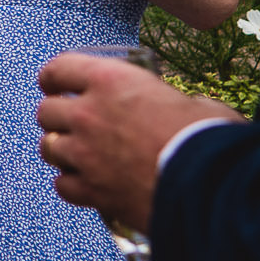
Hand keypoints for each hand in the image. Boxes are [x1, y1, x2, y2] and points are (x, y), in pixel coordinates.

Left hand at [37, 53, 240, 234]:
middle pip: (46, 111)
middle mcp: (89, 115)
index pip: (58, 69)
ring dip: (62, 150)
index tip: (56, 84)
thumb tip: (174, 109)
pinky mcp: (92, 191)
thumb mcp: (194, 104)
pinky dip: (72, 184)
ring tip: (81, 154)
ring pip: (48, 148)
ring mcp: (85, 154)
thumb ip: (168, 102)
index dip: (55, 77)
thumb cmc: (211, 141)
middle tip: (75, 123)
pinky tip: (87, 183)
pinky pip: (63, 185)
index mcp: (111, 82)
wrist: (213, 187)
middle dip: (58, 117)